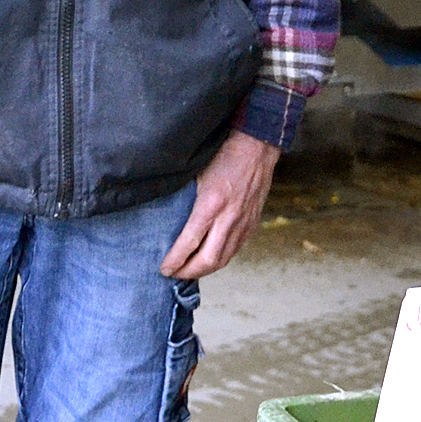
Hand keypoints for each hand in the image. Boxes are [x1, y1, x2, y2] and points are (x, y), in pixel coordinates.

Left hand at [162, 131, 280, 280]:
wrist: (257, 147)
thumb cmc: (224, 155)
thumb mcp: (196, 173)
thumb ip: (185, 198)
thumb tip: (165, 215)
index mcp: (211, 204)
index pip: (189, 243)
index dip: (175, 260)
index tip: (164, 269)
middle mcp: (229, 218)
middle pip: (208, 260)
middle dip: (188, 272)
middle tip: (173, 274)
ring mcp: (243, 222)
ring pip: (223, 259)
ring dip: (205, 270)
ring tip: (189, 272)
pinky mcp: (252, 223)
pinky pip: (234, 250)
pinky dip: (220, 259)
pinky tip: (209, 259)